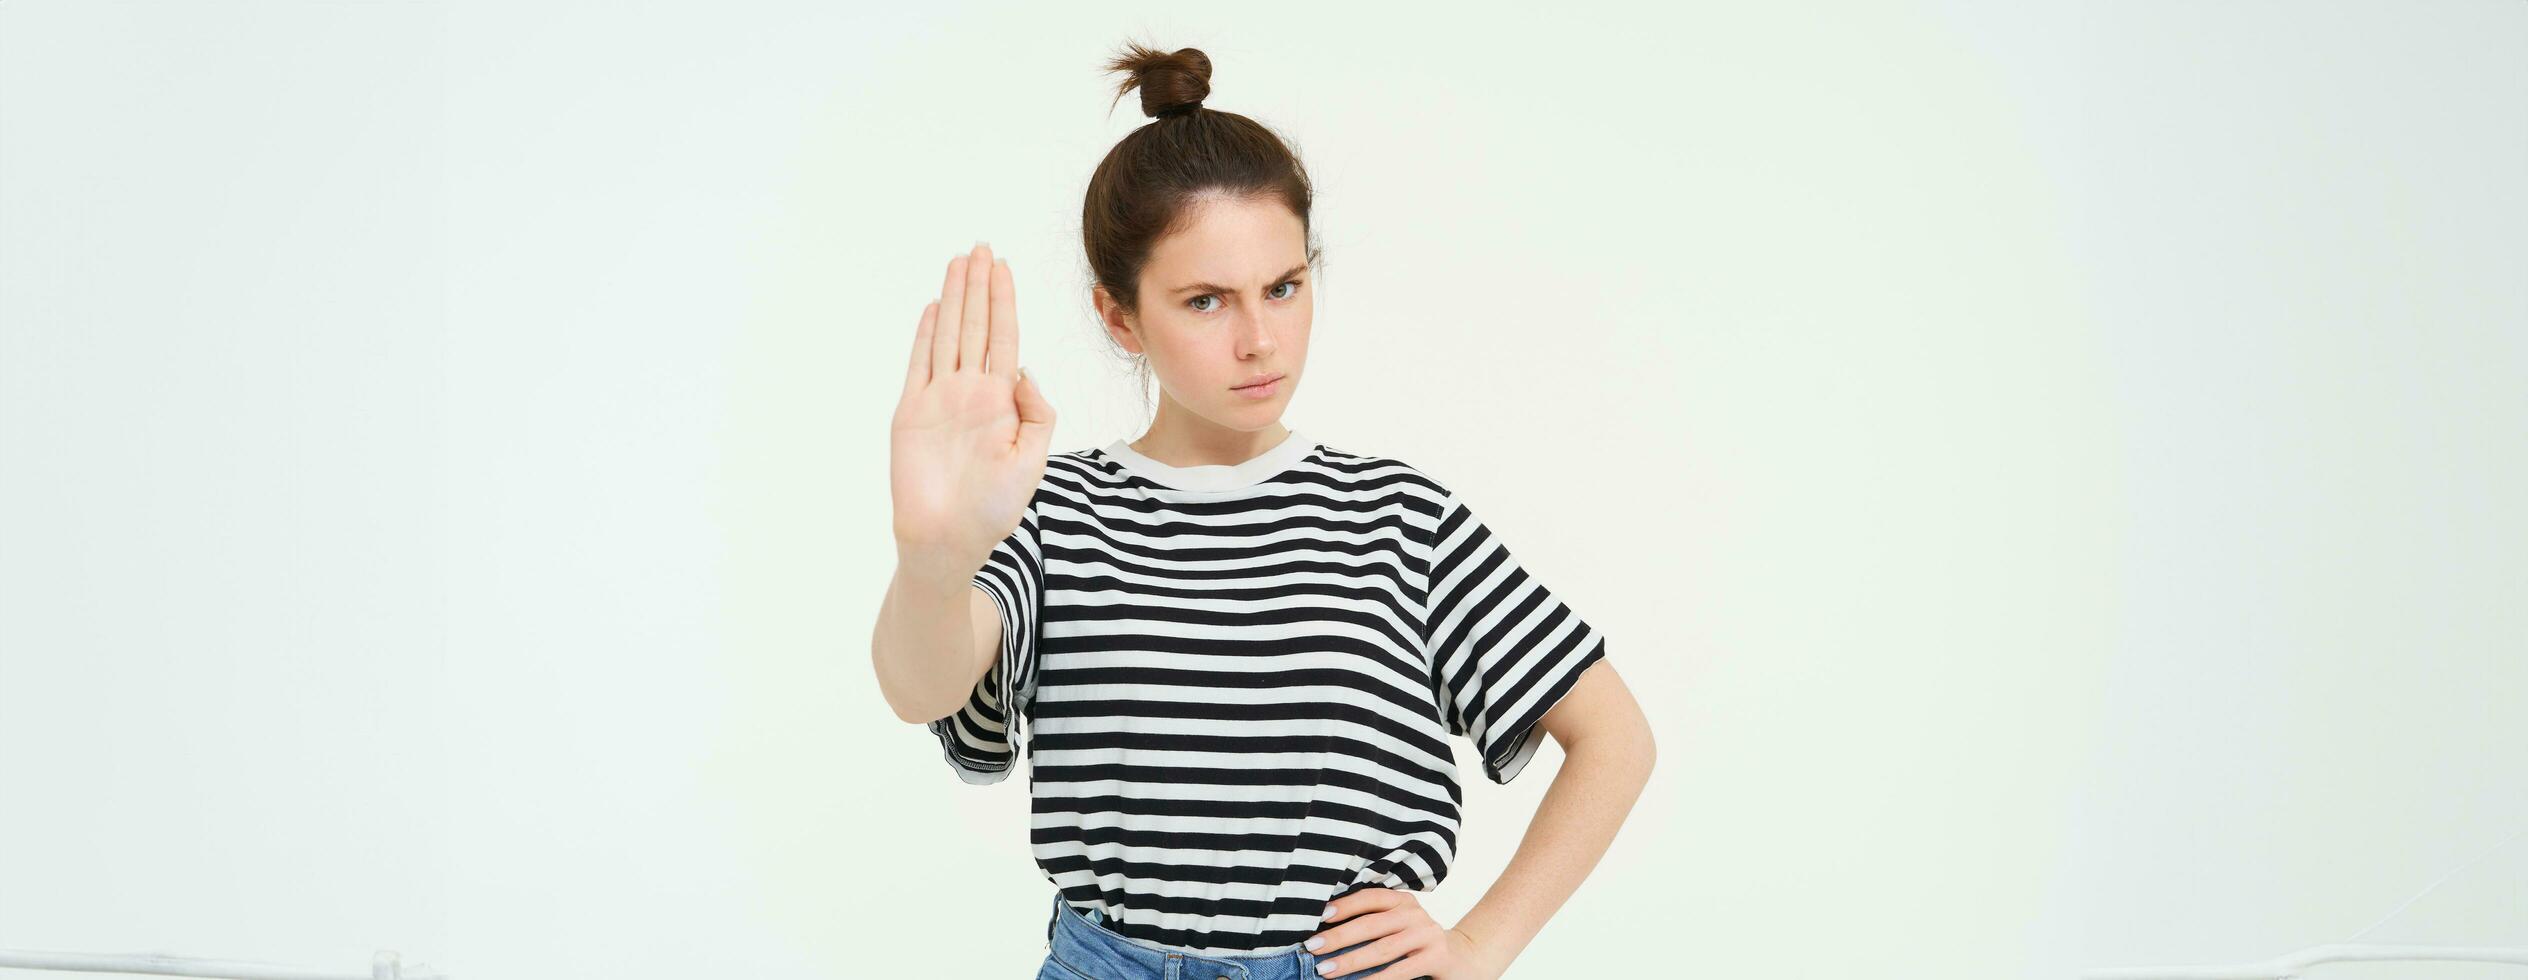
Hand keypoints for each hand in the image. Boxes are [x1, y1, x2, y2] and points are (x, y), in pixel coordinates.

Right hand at [888, 242, 1056, 577]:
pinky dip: (925, 334)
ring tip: (959, 261)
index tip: (1004, 268)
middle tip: (981, 247)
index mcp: (1001, 402)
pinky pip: (918, 364)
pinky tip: (934, 307)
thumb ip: (1037, 414)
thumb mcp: (1032, 460)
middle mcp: (970, 392)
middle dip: (979, 286)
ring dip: (954, 298)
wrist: (948, 540)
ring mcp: (939, 400)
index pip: (1005, 338)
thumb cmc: (993, 509)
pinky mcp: (911, 413)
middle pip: (976, 327)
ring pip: (949, 336)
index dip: (1004, 301)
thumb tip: (1026, 370)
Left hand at [1307, 888, 1504, 978]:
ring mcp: (1427, 934)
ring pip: (1383, 948)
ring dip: (1351, 961)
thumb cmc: (1416, 943)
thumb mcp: (1398, 926)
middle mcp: (1415, 913)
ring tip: (1326, 970)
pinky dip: (1377, 979)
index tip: (1321, 916)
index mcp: (1403, 900)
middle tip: (1313, 948)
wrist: (1461, 959)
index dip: (1345, 905)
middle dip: (1339, 937)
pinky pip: (1400, 970)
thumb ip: (1372, 923)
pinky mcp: (1436, 956)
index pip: (1370, 897)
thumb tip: (1326, 933)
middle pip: (1371, 924)